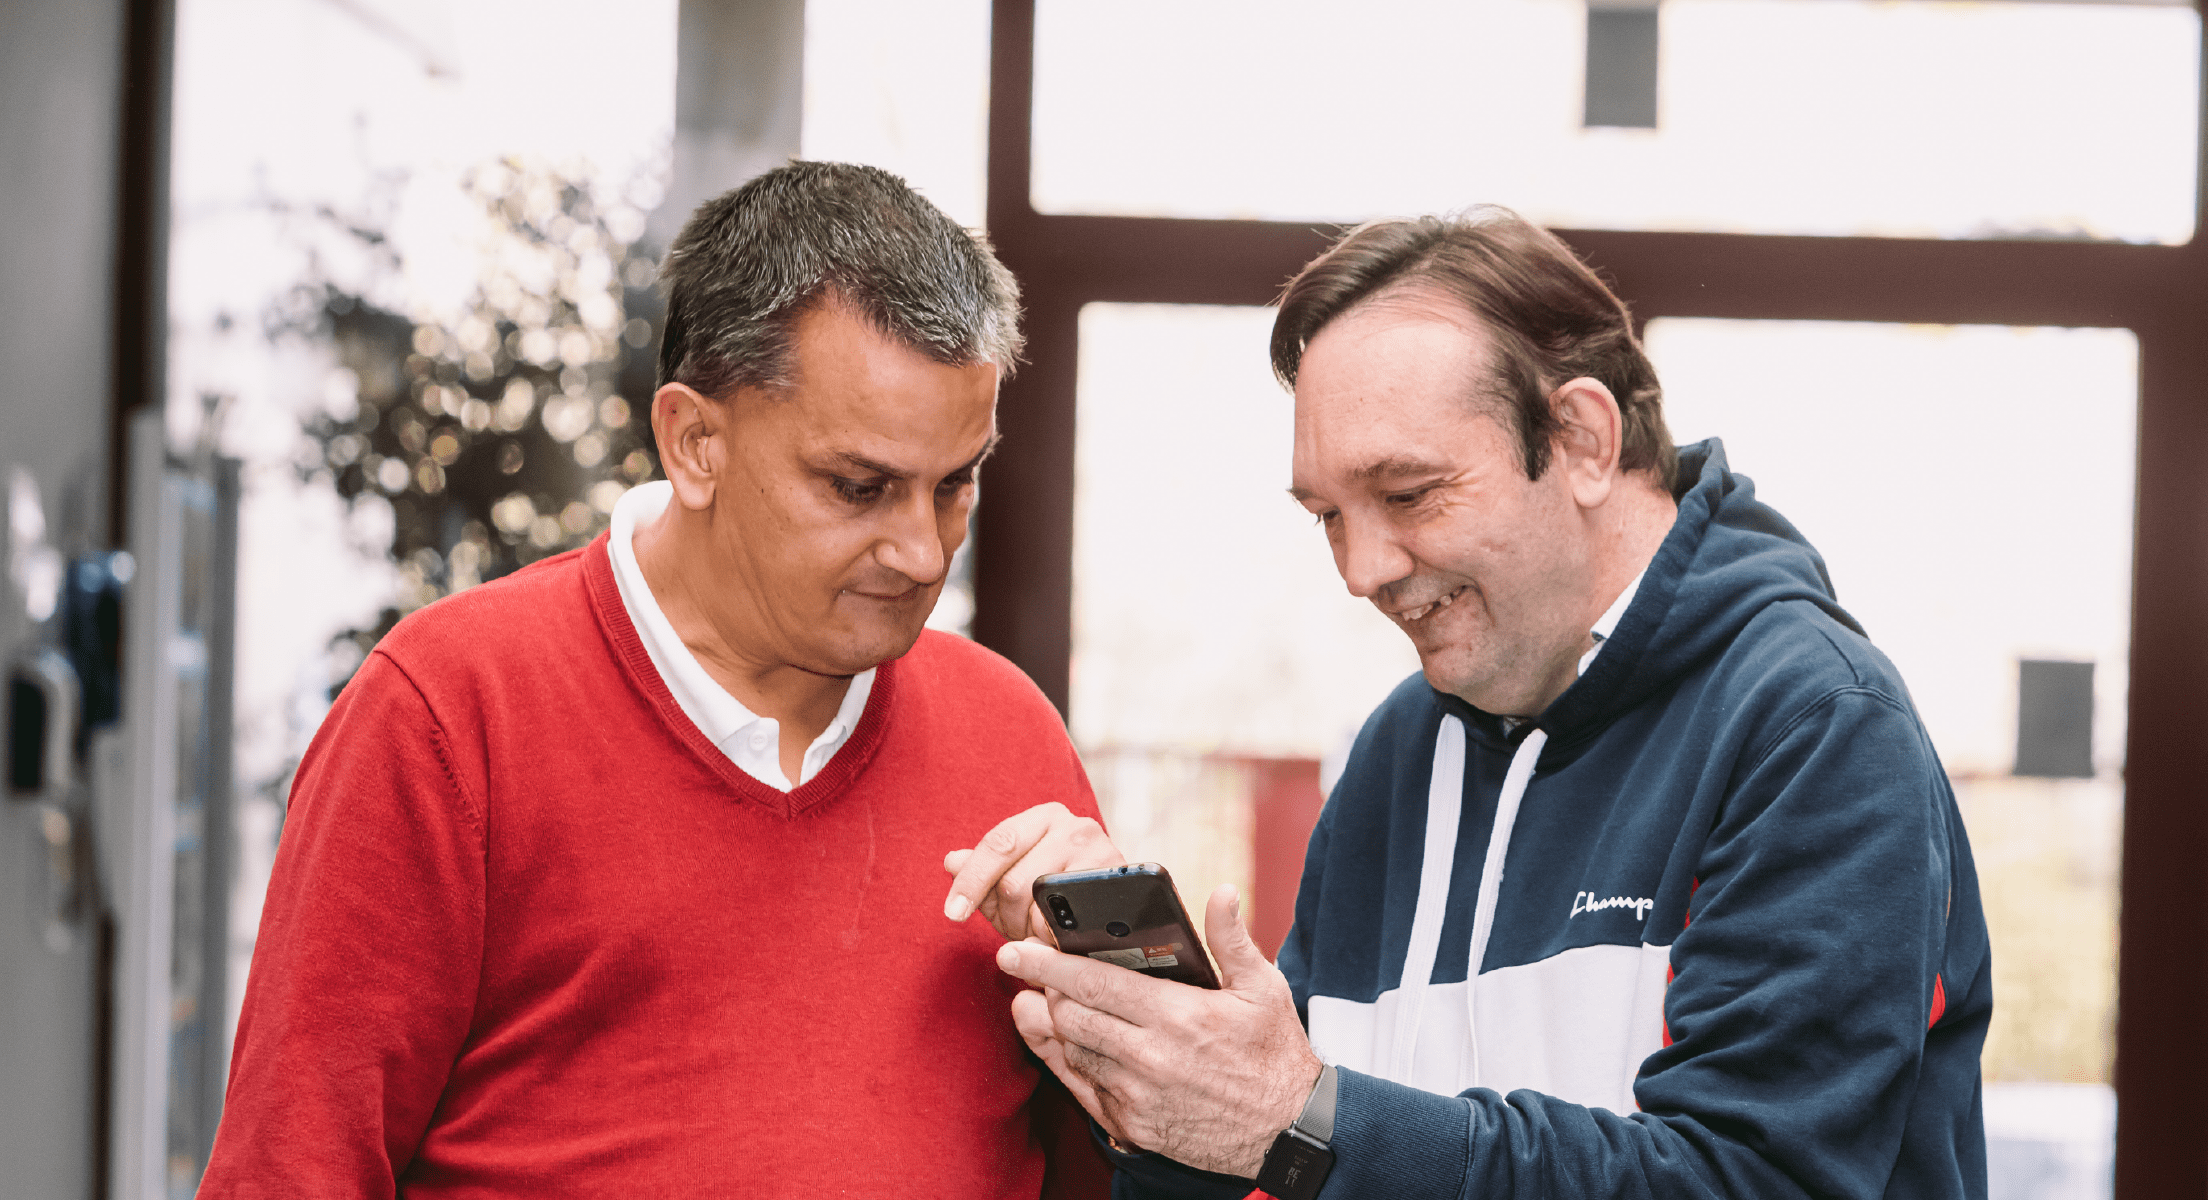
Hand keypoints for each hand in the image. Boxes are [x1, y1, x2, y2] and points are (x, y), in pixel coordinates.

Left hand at [943, 802, 1123, 940]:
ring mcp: (1100, 852)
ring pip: (1041, 905)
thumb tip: (952, 861)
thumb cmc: (1055, 896)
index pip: (998, 844)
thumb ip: (980, 873)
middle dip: (1007, 917)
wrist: (1117, 909)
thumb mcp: (1013, 881)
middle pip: (1015, 881)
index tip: (952, 914)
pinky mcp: (1117, 882)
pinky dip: (1054, 938)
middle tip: (1014, 931)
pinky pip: (1070, 922)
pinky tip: (1054, 941)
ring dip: (1030, 930)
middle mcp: (1074, 826)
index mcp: (1043, 818)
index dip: (971, 882)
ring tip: (1036, 934)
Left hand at [995, 883, 1322, 1177]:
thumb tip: (1220, 891)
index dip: (1047, 963)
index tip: (1015, 950)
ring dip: (1060, 1027)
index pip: (1093, 983)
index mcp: (1177, 1016)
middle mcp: (1150, 1057)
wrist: (1288, 1131)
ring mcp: (1138, 1096)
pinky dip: (1078, 1064)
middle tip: (1039, 974)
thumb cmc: (1274, 1053)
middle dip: (1047, 991)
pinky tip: (1084, 1046)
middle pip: (1070, 1017)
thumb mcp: (1264, 989)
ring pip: (1073, 1052)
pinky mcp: (1135, 1126)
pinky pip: (1086, 1089)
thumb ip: (1232, 939)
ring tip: (1060, 1005)